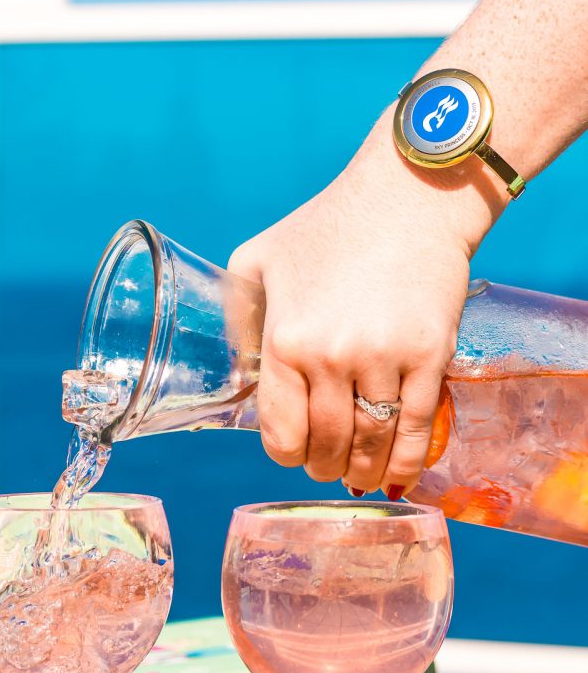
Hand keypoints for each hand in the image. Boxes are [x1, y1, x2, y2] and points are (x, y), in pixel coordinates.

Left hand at [228, 113, 501, 495]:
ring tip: (361, 477)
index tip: (295, 452)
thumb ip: (241, 321)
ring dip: (364, 471)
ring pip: (372, 442)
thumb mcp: (257, 260)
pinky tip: (399, 476)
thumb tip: (243, 377)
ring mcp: (384, 358)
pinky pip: (417, 427)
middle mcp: (332, 356)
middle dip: (325, 466)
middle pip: (328, 445)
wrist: (407, 196)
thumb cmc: (327, 225)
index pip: (281, 433)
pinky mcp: (431, 356)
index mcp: (286, 340)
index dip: (287, 454)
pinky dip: (406, 461)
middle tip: (328, 467)